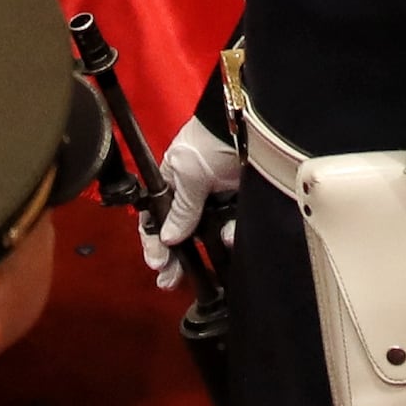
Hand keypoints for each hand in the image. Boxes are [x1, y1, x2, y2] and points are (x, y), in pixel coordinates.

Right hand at [140, 114, 240, 284]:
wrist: (252, 125)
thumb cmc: (211, 138)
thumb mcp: (188, 173)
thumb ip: (181, 209)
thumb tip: (168, 239)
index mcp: (173, 181)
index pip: (156, 217)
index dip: (153, 241)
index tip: (157, 264)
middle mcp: (195, 192)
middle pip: (182, 233)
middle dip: (177, 258)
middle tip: (171, 281)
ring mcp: (218, 199)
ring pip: (209, 235)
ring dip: (207, 250)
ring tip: (207, 259)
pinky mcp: (241, 203)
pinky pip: (233, 227)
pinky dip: (230, 236)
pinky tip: (228, 240)